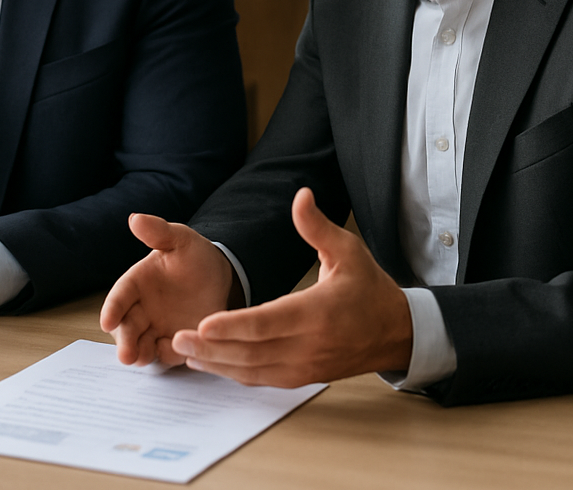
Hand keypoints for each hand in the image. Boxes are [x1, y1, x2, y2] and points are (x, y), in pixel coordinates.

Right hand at [100, 214, 237, 366]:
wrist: (222, 277)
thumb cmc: (195, 256)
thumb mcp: (180, 240)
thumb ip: (158, 232)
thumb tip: (135, 218)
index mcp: (138, 282)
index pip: (119, 297)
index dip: (112, 309)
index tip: (106, 322)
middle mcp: (142, 308)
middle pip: (126, 327)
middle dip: (124, 341)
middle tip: (126, 355)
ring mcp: (158, 327)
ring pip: (142, 344)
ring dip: (140, 354)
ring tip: (142, 360)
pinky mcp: (175, 342)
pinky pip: (167, 353)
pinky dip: (167, 356)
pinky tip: (173, 354)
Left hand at [170, 187, 412, 386]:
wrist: (395, 332)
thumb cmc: (368, 288)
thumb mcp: (348, 249)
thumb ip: (317, 226)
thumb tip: (300, 194)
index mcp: (317, 312)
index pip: (267, 323)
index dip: (233, 326)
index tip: (203, 323)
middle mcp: (308, 345)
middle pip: (253, 351)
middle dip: (212, 347)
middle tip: (177, 337)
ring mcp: (305, 366)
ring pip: (253, 370)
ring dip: (217, 364)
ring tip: (182, 351)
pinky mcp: (301, 377)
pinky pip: (262, 378)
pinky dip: (233, 374)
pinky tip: (209, 363)